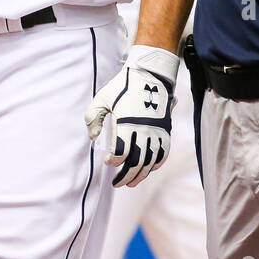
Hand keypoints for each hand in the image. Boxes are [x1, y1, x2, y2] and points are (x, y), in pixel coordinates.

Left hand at [84, 45, 177, 187]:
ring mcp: (157, 131)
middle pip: (136, 162)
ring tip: (131, 183)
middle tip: (117, 184)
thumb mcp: (101, 98)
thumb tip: (93, 137)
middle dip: (126, 177)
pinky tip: (148, 169)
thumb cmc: (123, 86)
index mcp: (127, 123)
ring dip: (140, 175)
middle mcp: (143, 130)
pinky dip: (156, 164)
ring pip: (150, 162)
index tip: (107, 161)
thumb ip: (92, 117)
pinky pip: (163, 153)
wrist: (150, 74)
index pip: (120, 152)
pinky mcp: (165, 130)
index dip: (113, 161)